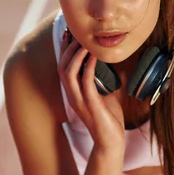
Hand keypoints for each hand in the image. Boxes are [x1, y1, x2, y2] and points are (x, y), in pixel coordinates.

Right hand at [58, 30, 125, 152]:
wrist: (111, 142)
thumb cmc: (108, 119)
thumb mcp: (105, 93)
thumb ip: (103, 79)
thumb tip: (109, 61)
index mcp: (74, 92)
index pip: (63, 66)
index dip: (64, 49)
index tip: (69, 32)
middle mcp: (72, 95)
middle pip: (62, 66)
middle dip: (67, 47)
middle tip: (75, 31)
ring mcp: (79, 100)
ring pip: (68, 72)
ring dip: (76, 55)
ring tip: (84, 41)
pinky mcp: (90, 105)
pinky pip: (86, 82)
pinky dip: (89, 66)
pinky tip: (95, 55)